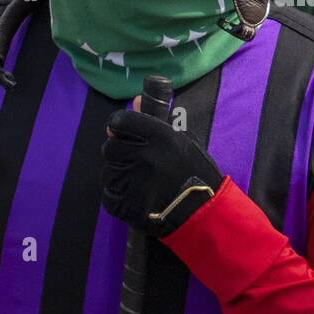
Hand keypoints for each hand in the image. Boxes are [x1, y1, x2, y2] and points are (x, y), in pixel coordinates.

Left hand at [102, 99, 223, 236]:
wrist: (205, 214)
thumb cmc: (196, 174)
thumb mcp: (184, 141)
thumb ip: (157, 120)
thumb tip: (135, 99)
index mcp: (160, 136)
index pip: (120, 121)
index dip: (118, 126)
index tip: (121, 132)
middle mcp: (146, 156)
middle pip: (110, 147)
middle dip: (119, 154)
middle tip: (136, 163)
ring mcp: (135, 181)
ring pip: (109, 172)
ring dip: (119, 176)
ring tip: (141, 183)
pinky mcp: (129, 205)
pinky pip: (109, 196)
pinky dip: (118, 198)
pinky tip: (136, 198)